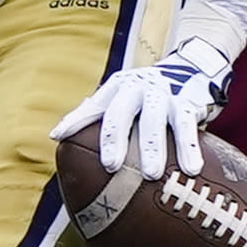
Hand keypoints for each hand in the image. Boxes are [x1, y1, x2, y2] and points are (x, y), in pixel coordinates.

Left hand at [51, 36, 232, 179]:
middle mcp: (137, 88)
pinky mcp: (186, 103)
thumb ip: (94, 114)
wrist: (186, 72)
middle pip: (122, 111)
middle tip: (111, 165)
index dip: (76, 119)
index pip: (93, 105)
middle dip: (115, 137)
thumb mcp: (119, 99)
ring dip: (153, 147)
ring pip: (156, 120)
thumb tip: (56, 135)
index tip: (59, 137)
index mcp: (117, 88)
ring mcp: (162, 94)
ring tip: (151, 174)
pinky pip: (186, 126)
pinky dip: (188, 147)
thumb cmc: (142, 98)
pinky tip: (190, 169)